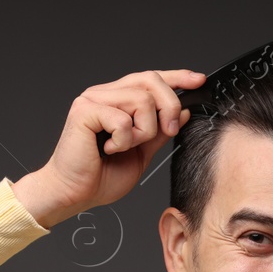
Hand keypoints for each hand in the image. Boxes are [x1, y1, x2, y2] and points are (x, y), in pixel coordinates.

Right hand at [12, 68, 205, 227]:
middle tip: (169, 131)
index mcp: (118, 101)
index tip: (198, 81)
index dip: (176, 77)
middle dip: (169, 107)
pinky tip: (109, 149)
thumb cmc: (100, 177)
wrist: (74, 193)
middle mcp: (105, 94)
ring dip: (143, 131)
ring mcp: (93, 99)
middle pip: (150, 81)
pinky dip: (124, 140)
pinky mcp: (84, 110)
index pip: (150, 79)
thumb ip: (159, 131)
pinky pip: (123, 119)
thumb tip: (182, 112)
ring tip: (124, 147)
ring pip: (141, 100)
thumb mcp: (142, 153)